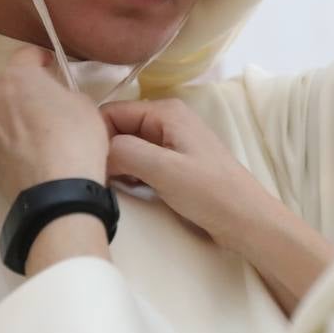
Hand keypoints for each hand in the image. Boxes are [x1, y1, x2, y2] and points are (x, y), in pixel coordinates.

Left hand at [0, 47, 108, 203]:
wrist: (57, 188)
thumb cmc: (77, 140)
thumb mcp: (84, 106)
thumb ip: (63, 94)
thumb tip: (56, 98)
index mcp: (20, 77)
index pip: (24, 55)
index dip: (37, 59)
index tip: (47, 66)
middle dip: (1, 87)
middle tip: (22, 100)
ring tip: (3, 124)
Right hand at [103, 98, 333, 313]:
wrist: (247, 221)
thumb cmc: (210, 192)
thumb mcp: (163, 170)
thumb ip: (125, 152)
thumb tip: (97, 150)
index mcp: (165, 111)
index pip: (112, 112)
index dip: (96, 136)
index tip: (87, 163)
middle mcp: (167, 119)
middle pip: (119, 128)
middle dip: (106, 151)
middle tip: (98, 179)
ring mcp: (171, 141)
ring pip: (127, 146)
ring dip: (117, 164)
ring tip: (113, 186)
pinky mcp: (174, 163)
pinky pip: (140, 160)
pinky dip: (131, 173)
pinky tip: (131, 189)